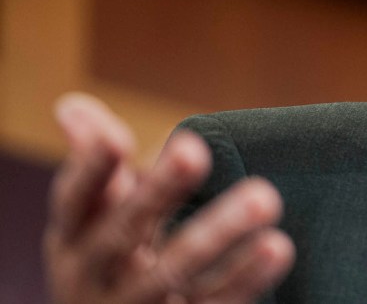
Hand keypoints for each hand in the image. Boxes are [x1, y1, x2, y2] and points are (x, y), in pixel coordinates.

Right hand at [44, 92, 294, 302]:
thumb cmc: (106, 265)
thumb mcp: (89, 223)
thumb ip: (96, 167)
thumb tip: (71, 105)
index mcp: (72, 240)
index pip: (74, 200)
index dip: (90, 170)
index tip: (113, 137)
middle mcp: (92, 277)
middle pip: (122, 233)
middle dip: (158, 192)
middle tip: (195, 151)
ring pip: (170, 273)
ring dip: (217, 235)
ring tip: (263, 198)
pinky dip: (244, 278)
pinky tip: (277, 246)